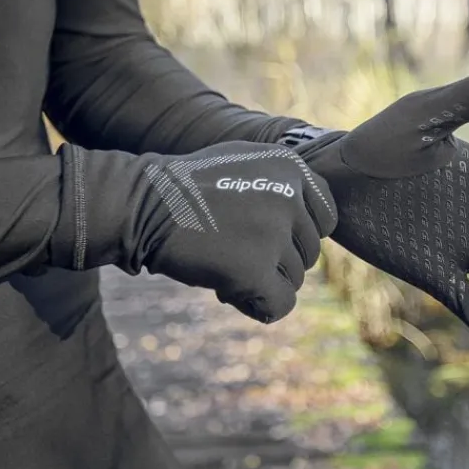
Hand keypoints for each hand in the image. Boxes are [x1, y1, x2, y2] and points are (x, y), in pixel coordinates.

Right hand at [49, 141, 337, 322]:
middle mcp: (291, 196)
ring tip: (221, 263)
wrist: (142, 203)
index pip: (326, 218)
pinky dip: (257, 306)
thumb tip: (313, 219)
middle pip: (309, 253)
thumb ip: (285, 185)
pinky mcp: (255, 268)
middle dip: (275, 260)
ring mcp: (274, 233)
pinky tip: (226, 290)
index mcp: (293, 168)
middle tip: (233, 252)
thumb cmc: (188, 187)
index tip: (266, 238)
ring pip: (293, 280)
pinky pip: (281, 305)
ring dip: (260, 281)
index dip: (297, 236)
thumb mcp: (246, 163)